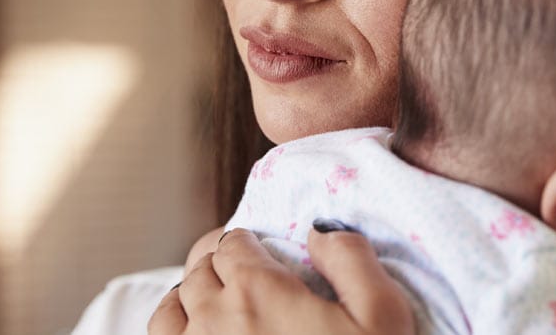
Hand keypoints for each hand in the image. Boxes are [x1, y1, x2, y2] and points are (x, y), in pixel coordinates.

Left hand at [148, 227, 413, 333]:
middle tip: (242, 274)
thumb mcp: (382, 318)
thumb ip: (352, 260)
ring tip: (216, 304)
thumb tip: (319, 231)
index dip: (249, 244)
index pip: (233, 243)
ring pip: (172, 305)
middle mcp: (212, 317)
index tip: (262, 253)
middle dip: (221, 263)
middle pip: (200, 268)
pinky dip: (173, 330)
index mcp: (258, 291)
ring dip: (192, 296)